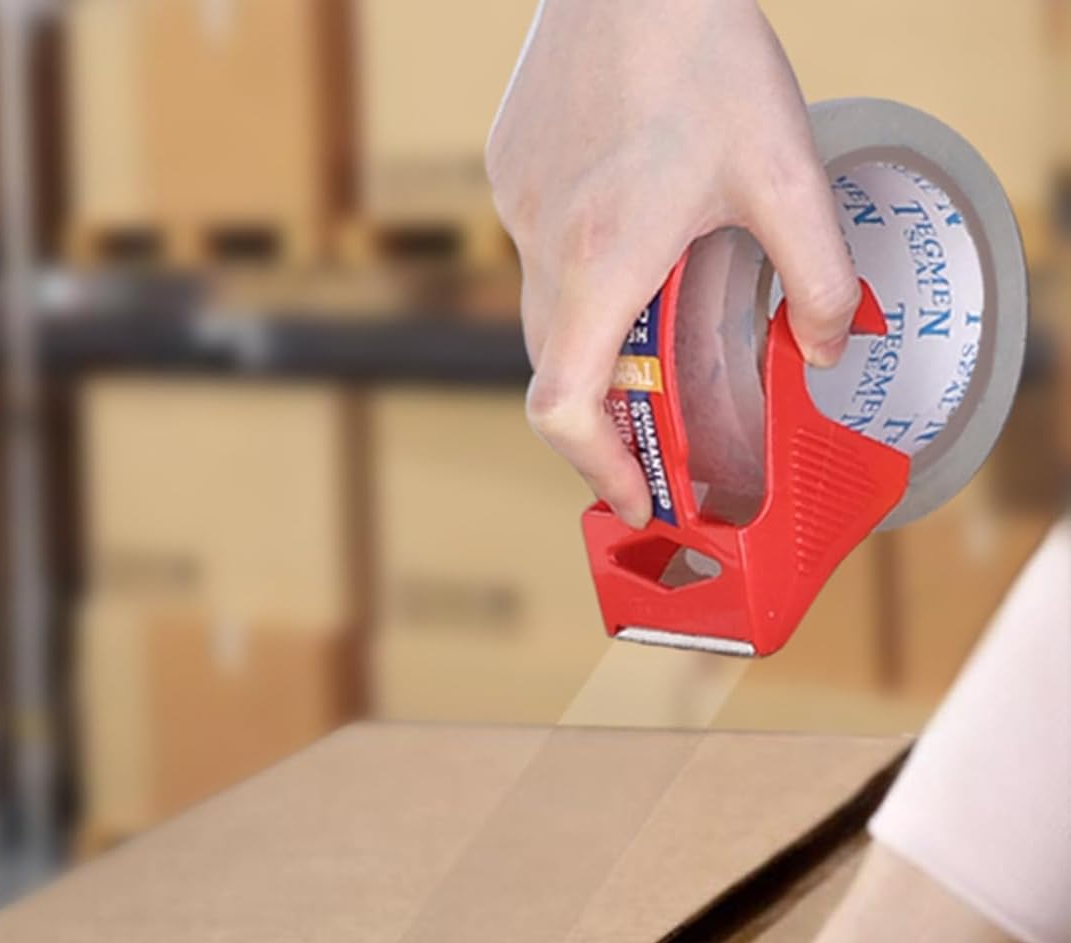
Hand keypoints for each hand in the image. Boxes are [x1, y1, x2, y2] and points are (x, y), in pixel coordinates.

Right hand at [488, 0, 859, 524]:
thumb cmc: (699, 49)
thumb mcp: (784, 169)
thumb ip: (818, 275)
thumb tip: (829, 348)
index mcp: (600, 264)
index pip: (564, 407)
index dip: (594, 467)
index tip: (634, 495)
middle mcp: (543, 248)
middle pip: (555, 371)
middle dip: (607, 415)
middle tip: (662, 427)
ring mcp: (517, 208)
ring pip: (542, 310)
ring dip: (593, 337)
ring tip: (656, 308)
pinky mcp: (509, 171)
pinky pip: (537, 247)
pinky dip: (579, 266)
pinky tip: (629, 214)